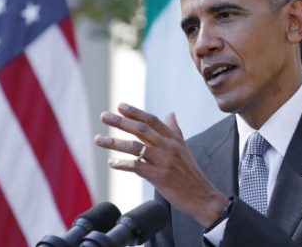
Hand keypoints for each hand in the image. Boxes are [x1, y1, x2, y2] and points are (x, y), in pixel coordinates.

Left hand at [95, 103, 228, 227]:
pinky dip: (123, 164)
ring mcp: (163, 161)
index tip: (120, 106)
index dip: (135, 112)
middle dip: (120, 122)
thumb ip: (175, 130)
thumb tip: (170, 113)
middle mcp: (168, 147)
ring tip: (98, 139)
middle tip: (104, 116)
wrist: (202, 196)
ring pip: (135, 147)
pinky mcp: (159, 177)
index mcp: (174, 139)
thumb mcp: (184, 148)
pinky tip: (112, 163)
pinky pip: (137, 167)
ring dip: (114, 143)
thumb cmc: (191, 173)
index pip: (152, 120)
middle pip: (141, 130)